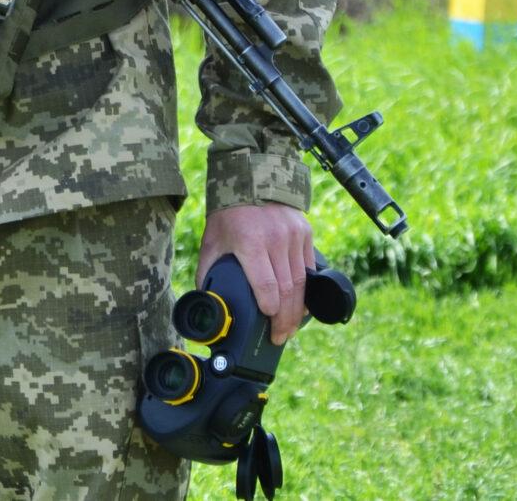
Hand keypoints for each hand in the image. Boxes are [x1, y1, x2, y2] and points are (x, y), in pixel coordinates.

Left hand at [198, 203, 313, 343]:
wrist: (251, 179)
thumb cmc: (228, 215)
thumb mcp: (212, 242)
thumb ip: (208, 272)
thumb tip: (206, 301)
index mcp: (250, 242)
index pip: (266, 285)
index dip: (269, 310)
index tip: (268, 325)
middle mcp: (276, 239)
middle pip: (287, 289)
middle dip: (285, 319)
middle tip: (280, 337)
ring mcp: (294, 236)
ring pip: (301, 282)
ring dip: (297, 310)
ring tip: (290, 328)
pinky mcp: (305, 233)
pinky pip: (309, 269)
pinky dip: (307, 291)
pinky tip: (301, 306)